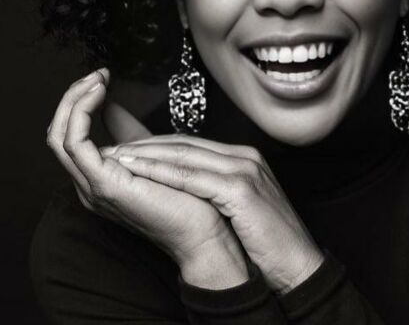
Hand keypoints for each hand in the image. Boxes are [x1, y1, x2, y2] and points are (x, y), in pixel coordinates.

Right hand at [45, 69, 248, 287]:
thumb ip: (129, 134)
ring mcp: (92, 186)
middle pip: (59, 134)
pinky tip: (99, 93)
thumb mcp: (152, 154)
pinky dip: (81, 113)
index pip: (71, 136)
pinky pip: (75, 143)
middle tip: (97, 74)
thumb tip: (112, 106)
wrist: (204, 229)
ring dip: (75, 101)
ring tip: (97, 79)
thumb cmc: (186, 195)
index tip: (102, 77)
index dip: (80, 103)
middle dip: (74, 97)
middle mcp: (89, 183)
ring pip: (60, 136)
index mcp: (99, 177)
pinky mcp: (103, 184)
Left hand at [103, 134, 325, 293]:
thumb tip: (183, 189)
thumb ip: (216, 188)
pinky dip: (160, 173)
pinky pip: (192, 178)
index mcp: (242, 158)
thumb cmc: (266, 241)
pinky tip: (137, 173)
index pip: (191, 144)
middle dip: (145, 144)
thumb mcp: (240, 206)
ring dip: (145, 155)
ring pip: (184, 155)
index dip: (155, 145)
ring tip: (114, 157)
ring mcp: (243, 169)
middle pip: (184, 144)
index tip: (127, 149)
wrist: (297, 263)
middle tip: (111, 148)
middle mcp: (243, 156)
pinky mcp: (240, 189)